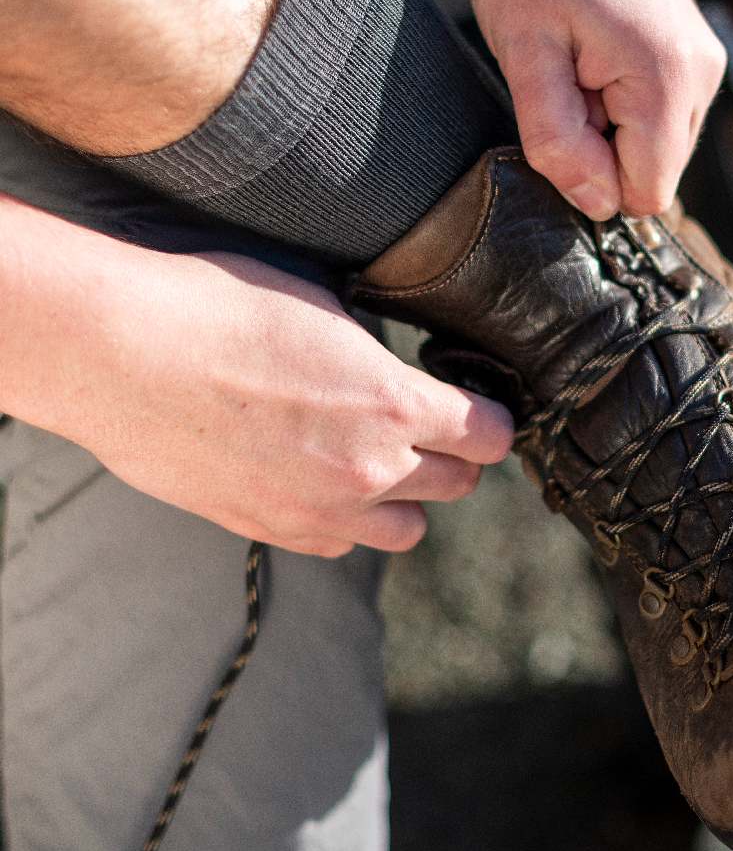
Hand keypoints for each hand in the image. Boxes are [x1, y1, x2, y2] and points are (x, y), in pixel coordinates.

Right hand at [0, 200, 512, 556]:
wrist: (122, 355)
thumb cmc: (217, 308)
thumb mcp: (323, 306)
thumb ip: (374, 357)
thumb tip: (390, 370)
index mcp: (394, 403)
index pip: (489, 435)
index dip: (492, 419)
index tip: (481, 408)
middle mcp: (369, 470)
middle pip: (458, 485)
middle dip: (455, 455)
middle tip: (430, 429)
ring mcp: (319, 510)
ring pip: (406, 529)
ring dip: (406, 498)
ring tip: (377, 462)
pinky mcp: (270, 528)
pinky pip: (339, 544)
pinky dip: (346, 521)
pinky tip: (320, 482)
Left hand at [468, 0, 726, 219]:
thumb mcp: (524, 51)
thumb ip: (557, 139)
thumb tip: (595, 203)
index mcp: (667, 80)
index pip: (642, 195)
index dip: (589, 178)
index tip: (557, 119)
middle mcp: (701, 76)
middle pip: (651, 174)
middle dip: (597, 149)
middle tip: (560, 79)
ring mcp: (702, 61)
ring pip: (651, 147)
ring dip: (604, 125)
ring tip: (572, 59)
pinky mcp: (690, 50)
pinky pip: (655, 114)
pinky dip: (616, 101)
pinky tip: (587, 51)